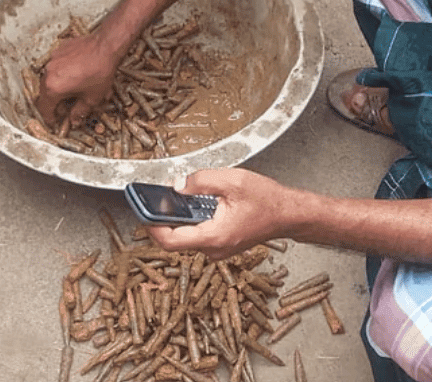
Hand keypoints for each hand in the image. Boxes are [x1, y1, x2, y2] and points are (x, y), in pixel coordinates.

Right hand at [35, 33, 120, 126]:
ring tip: (71, 91)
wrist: (106, 47)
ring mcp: (52, 60)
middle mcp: (49, 73)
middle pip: (45, 93)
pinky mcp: (58, 51)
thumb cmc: (100, 70)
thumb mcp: (92, 98)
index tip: (53, 121)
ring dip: (57, 88)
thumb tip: (74, 119)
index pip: (45, 108)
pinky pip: (55, 67)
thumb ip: (79, 112)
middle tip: (64, 109)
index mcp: (53, 87)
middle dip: (54, 103)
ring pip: (49, 79)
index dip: (50, 118)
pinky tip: (74, 76)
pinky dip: (61, 74)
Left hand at [147, 168, 291, 259]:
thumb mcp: (232, 181)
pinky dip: (194, 219)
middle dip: (165, 218)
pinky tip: (198, 203)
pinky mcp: (222, 244)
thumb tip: (177, 185)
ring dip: (181, 217)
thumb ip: (200, 181)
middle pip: (176, 238)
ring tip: (180, 196)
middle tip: (157, 198)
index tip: (142, 213)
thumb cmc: (268, 201)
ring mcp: (219, 249)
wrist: (289, 214)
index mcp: (214, 236)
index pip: (170, 241)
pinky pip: (200, 234)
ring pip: (188, 236)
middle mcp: (214, 249)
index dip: (151, 227)